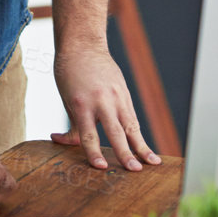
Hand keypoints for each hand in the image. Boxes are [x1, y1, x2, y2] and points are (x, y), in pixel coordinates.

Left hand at [50, 44, 160, 170]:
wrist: (83, 46)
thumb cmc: (69, 74)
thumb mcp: (66, 99)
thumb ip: (72, 126)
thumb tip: (64, 143)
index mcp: (81, 103)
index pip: (88, 134)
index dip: (94, 152)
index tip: (101, 167)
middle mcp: (102, 101)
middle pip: (115, 132)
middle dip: (125, 153)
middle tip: (134, 170)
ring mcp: (117, 97)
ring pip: (131, 126)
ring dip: (142, 147)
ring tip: (153, 163)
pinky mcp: (125, 95)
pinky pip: (133, 118)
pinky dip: (139, 135)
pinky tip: (147, 150)